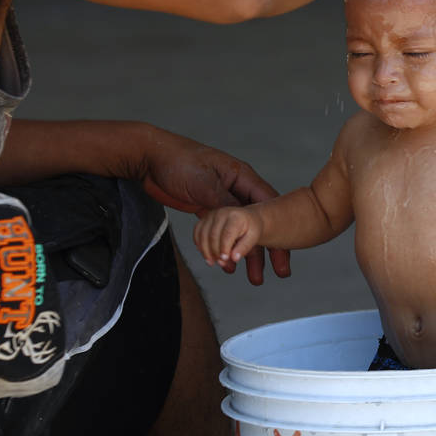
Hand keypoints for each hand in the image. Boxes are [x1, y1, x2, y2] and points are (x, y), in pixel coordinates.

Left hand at [138, 129, 289, 284]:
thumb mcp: (205, 184)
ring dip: (246, 253)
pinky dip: (226, 249)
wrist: (149, 158)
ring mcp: (221, 199)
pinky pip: (222, 233)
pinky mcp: (206, 208)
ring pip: (241, 231)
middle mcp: (236, 189)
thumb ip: (226, 204)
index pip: (268, 205)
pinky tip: (227, 266)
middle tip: (279, 272)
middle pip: (258, 221)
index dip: (279, 229)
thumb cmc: (179, 162)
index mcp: (241, 177)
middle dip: (268, 247)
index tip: (286, 250)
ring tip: (254, 278)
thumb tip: (245, 223)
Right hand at [193, 206, 263, 273]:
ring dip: (205, 251)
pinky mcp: (204, 219)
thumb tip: (234, 258)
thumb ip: (244, 248)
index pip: (226, 234)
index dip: (224, 248)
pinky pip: (197, 232)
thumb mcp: (253, 238)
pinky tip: (205, 252)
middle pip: (213, 236)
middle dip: (215, 252)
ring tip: (212, 262)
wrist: (247, 219)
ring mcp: (211, 215)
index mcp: (235, 216)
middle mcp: (221, 213)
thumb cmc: (251, 228)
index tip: (225, 259)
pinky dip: (199, 244)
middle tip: (221, 263)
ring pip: (202, 235)